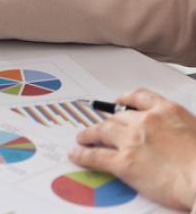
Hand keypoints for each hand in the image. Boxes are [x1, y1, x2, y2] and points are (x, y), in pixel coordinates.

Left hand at [69, 88, 195, 210]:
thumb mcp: (195, 132)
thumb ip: (177, 129)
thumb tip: (172, 136)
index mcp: (168, 112)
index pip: (140, 97)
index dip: (125, 100)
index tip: (118, 101)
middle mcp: (146, 122)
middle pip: (117, 117)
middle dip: (106, 122)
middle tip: (98, 126)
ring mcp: (132, 141)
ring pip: (102, 131)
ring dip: (89, 134)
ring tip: (82, 137)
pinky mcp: (123, 162)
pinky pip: (96, 156)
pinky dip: (83, 154)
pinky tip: (76, 154)